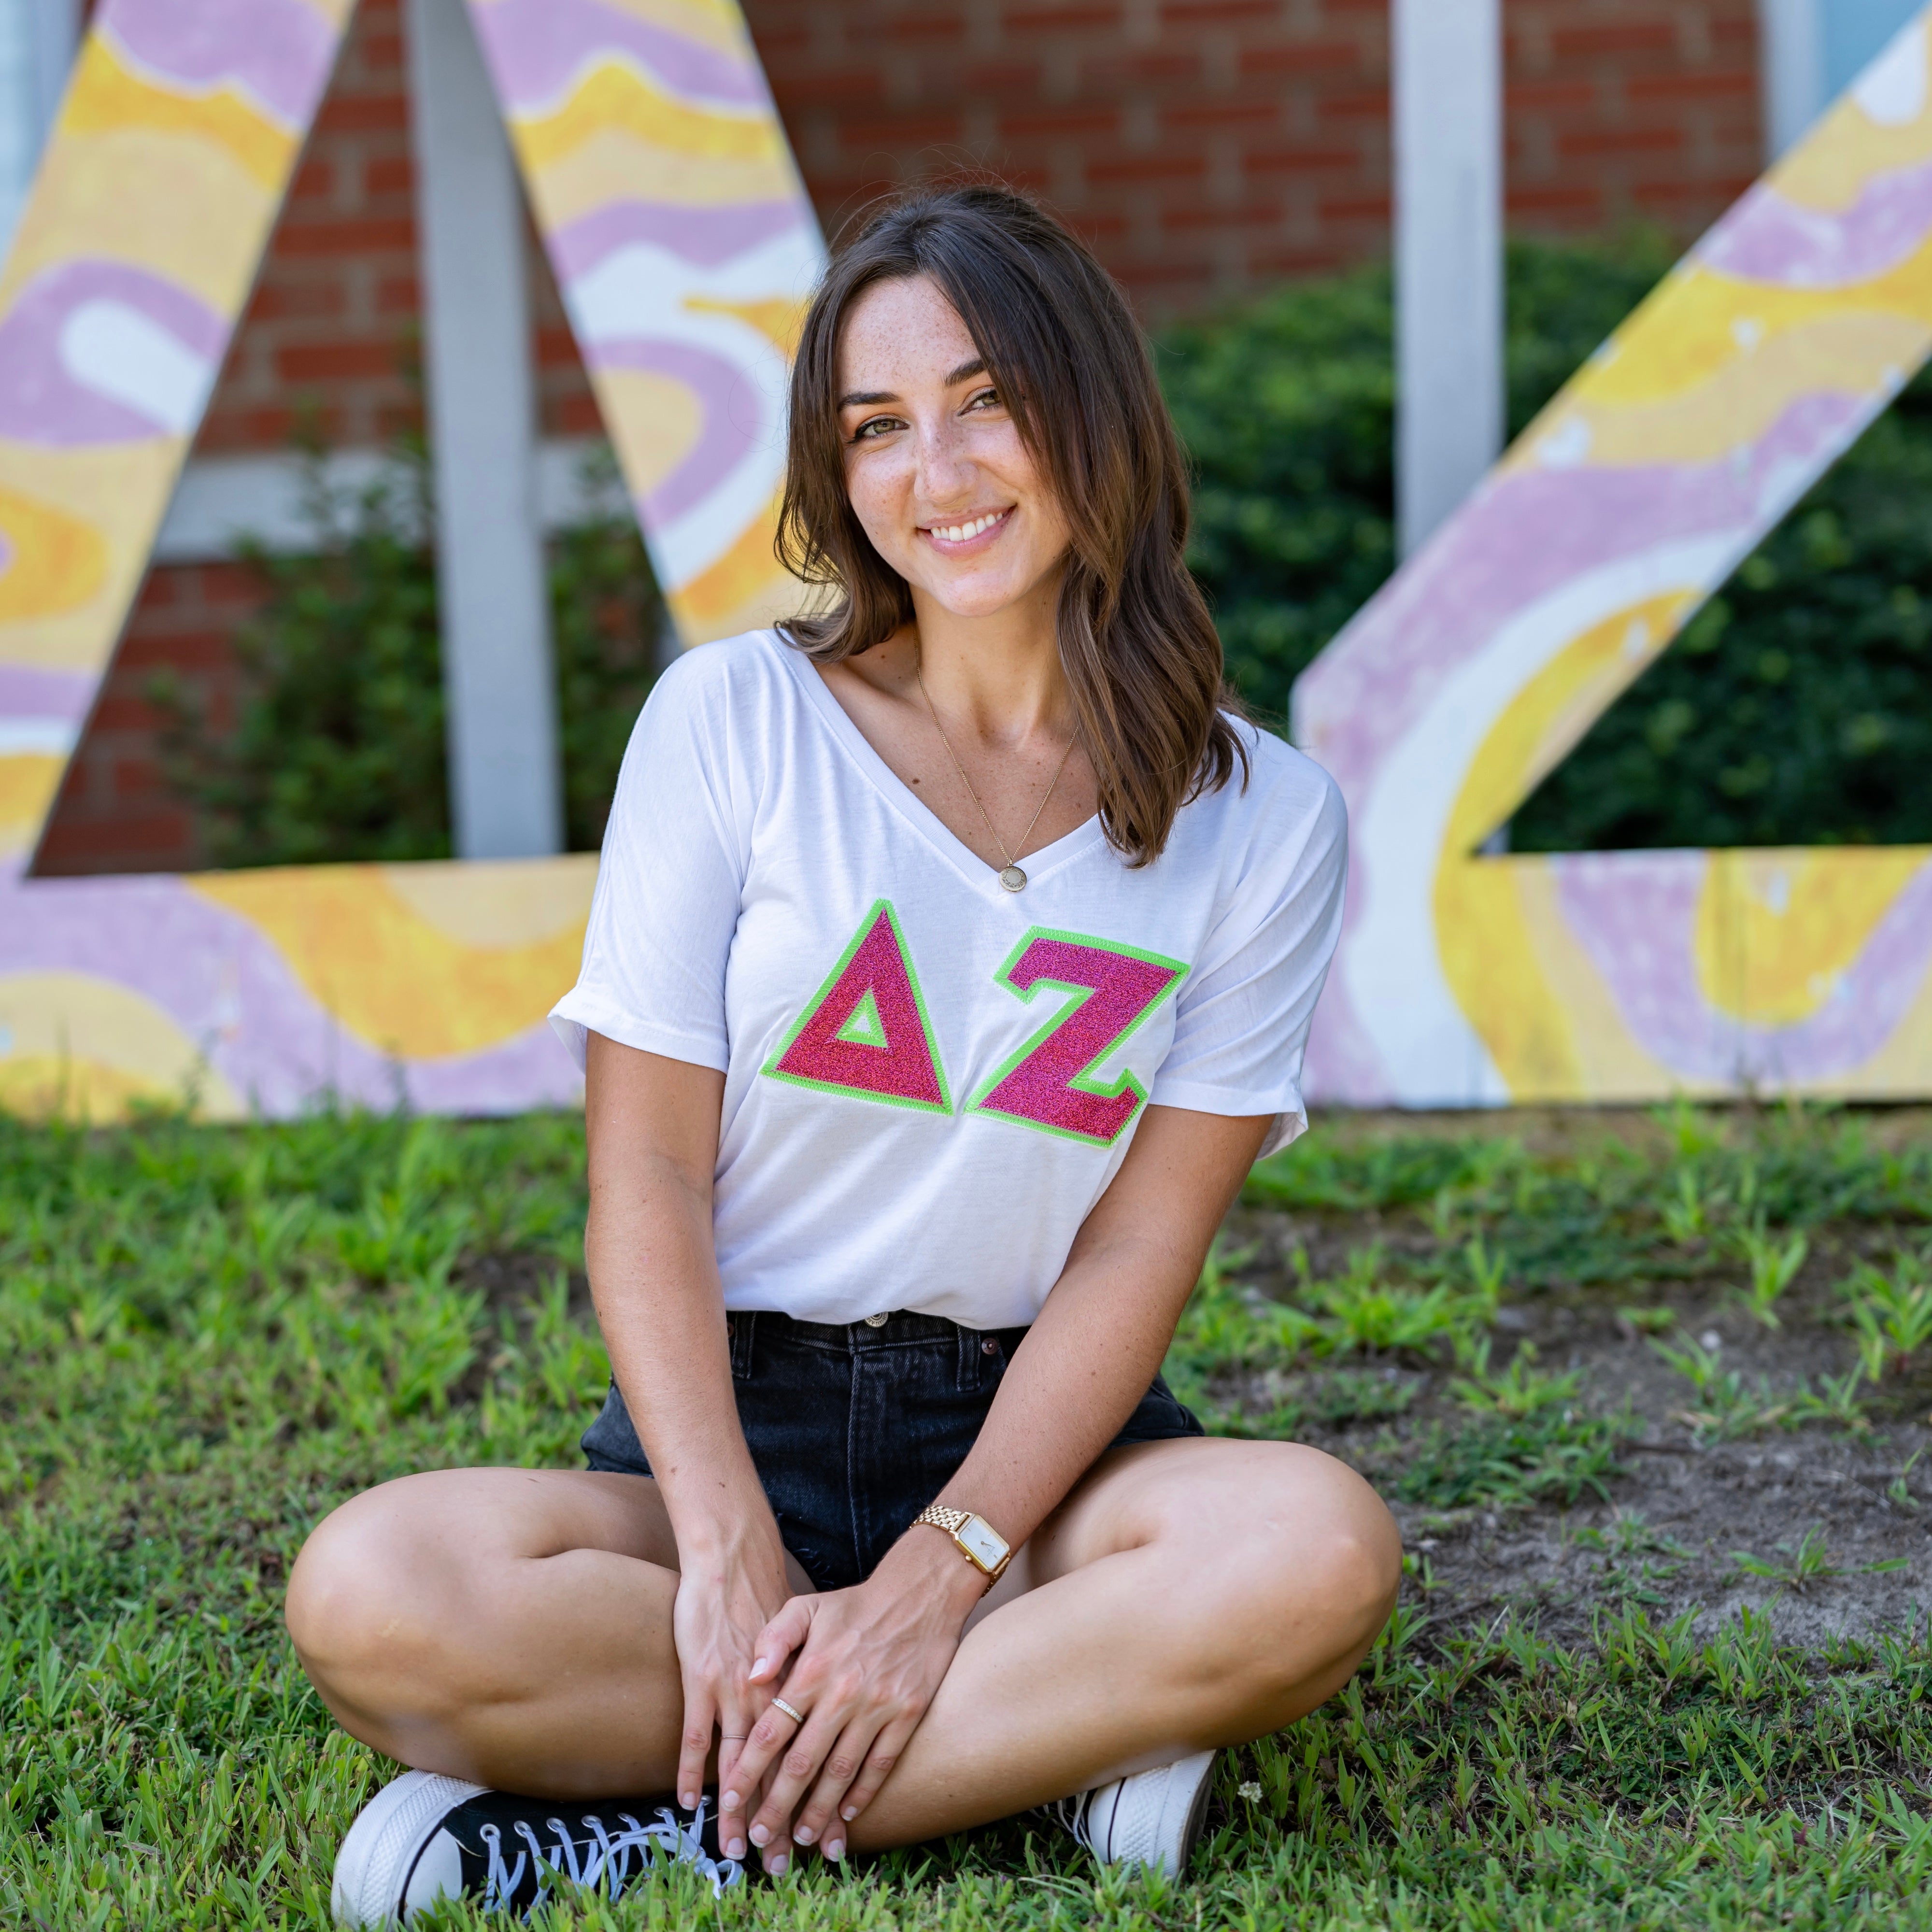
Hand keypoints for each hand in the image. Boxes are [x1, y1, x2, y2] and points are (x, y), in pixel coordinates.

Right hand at [669, 1525, 794, 1823]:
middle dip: (776, 1818)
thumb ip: (801, 1677)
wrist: (734, 1557)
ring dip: (736, 1809)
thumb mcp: (800, 1638)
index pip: (806, 1757)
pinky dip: (690, 1770)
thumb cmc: (764, 1597)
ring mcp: (732, 1690)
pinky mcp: (701, 1679)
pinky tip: (689, 1803)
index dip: (811, 1798)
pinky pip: (695, 1736)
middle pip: (776, 1770)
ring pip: (737, 1763)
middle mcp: (768, 1696)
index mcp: (795, 1686)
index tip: (817, 1837)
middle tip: (779, 1862)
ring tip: (736, 1849)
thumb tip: (808, 1715)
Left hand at [721, 1530, 985, 1865]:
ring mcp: (877, 1707)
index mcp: (812, 1669)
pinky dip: (863, 1794)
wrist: (921, 1593)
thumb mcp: (807, 1606)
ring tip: (800, 1840)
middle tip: (758, 1839)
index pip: (771, 1730)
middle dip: (776, 1807)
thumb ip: (773, 1638)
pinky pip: (881, 1764)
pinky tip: (848, 1815)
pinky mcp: (907, 1714)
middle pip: (802, 1763)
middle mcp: (842, 1693)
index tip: (729, 1801)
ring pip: (841, 1773)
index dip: (748, 1770)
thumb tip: (751, 1677)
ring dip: (818, 1811)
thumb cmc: (855, 1604)